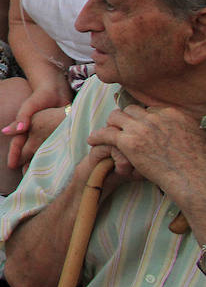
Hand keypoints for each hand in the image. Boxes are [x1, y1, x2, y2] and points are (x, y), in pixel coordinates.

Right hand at [1, 84, 70, 169]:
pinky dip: (51, 153)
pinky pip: (52, 145)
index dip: (14, 155)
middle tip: (25, 177)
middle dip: (25, 162)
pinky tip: (55, 161)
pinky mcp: (56, 131)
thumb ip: (21, 118)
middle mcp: (34, 131)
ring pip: (39, 149)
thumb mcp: (29, 106)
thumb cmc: (41, 95)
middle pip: (28, 150)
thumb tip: (7, 133)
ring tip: (38, 173)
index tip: (11, 166)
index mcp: (25, 128)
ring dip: (37, 160)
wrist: (56, 87)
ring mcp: (45, 132)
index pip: (18, 144)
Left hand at [88, 104, 205, 194]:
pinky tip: (92, 141)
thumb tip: (186, 129)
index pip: (148, 109)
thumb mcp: (196, 135)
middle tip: (120, 130)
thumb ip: (184, 127)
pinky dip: (97, 136)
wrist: (194, 178)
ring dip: (111, 125)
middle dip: (125, 119)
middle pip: (130, 110)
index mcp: (171, 113)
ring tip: (106, 134)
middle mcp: (155, 117)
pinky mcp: (129, 142)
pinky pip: (106, 133)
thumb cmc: (199, 163)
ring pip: (116, 117)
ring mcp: (141, 128)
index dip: (141, 119)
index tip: (138, 126)